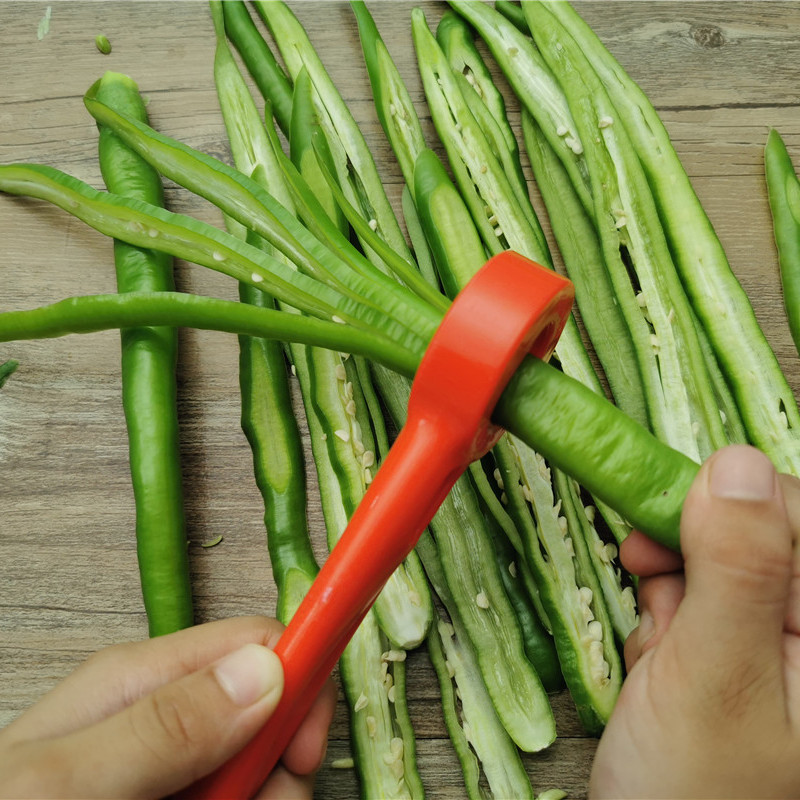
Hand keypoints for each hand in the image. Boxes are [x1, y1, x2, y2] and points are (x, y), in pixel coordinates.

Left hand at [0, 616, 336, 798]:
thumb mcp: (64, 783)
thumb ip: (163, 726)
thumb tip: (266, 669)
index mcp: (141, 679)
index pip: (259, 643)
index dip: (299, 687)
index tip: (300, 755)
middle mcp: (163, 716)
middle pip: (271, 720)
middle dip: (275, 773)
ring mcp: (170, 767)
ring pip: (260, 776)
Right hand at [590, 444, 799, 798]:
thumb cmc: (692, 792)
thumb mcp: (715, 675)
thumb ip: (736, 569)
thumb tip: (736, 463)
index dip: (733, 506)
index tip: (664, 525)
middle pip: (755, 532)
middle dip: (691, 556)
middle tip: (654, 590)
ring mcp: (777, 638)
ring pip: (715, 558)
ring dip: (671, 591)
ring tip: (661, 655)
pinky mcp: (737, 644)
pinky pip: (697, 592)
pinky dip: (665, 615)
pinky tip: (660, 663)